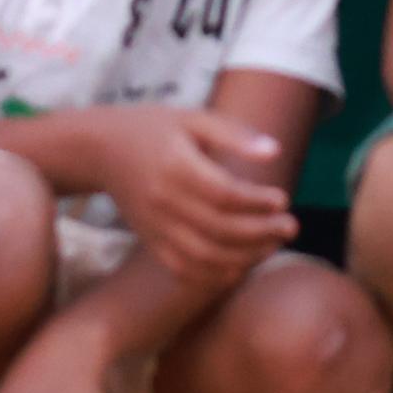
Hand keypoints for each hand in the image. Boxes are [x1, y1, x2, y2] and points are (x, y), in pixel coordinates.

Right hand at [85, 105, 294, 283]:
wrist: (101, 149)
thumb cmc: (154, 127)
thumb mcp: (193, 118)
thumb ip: (233, 134)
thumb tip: (274, 151)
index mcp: (176, 165)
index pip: (224, 194)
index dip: (257, 202)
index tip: (282, 199)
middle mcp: (163, 201)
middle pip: (219, 229)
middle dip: (261, 233)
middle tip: (291, 226)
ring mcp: (154, 226)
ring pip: (205, 256)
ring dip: (245, 257)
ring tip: (273, 245)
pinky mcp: (150, 241)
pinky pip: (185, 269)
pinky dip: (215, 275)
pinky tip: (240, 265)